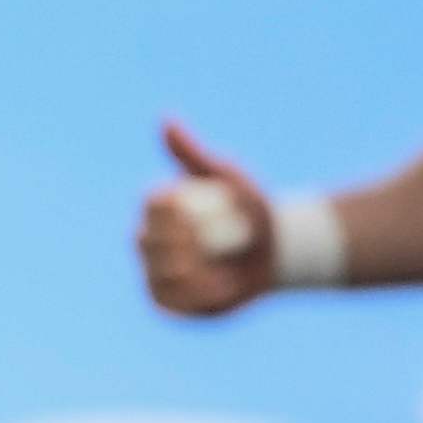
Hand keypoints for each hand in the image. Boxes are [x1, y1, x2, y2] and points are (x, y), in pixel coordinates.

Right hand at [136, 119, 280, 317]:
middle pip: (149, 241)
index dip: (175, 209)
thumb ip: (193, 153)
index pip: (152, 206)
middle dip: (182, 243)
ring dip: (191, 272)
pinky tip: (222, 289)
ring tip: (223, 269)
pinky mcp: (167, 302)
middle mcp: (149, 242)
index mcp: (157, 210)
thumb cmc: (248, 208)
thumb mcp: (227, 177)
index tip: (210, 210)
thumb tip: (164, 119)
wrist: (273, 249)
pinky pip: (168, 304)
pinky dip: (194, 297)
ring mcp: (154, 274)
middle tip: (218, 242)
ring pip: (158, 274)